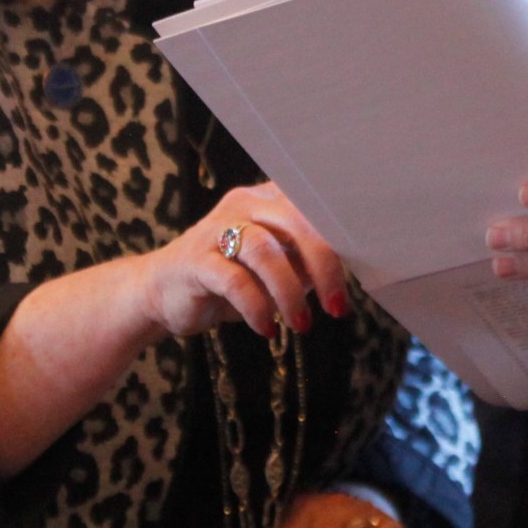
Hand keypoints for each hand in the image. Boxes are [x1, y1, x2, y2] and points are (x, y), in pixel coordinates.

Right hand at [142, 183, 350, 338]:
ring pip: (264, 250)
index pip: (314, 204)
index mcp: (269, 200)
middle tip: (337, 307)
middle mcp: (243, 205)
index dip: (341, 234)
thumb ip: (307, 264)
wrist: (161, 295)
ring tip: (303, 324)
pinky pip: (234, 280)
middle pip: (295, 222)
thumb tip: (350, 272)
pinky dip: (257, 307)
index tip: (366, 266)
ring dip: (290, 291)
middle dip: (323, 266)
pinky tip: (267, 328)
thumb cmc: (230, 280)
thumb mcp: (277, 270)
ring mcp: (215, 230)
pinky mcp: (194, 260)